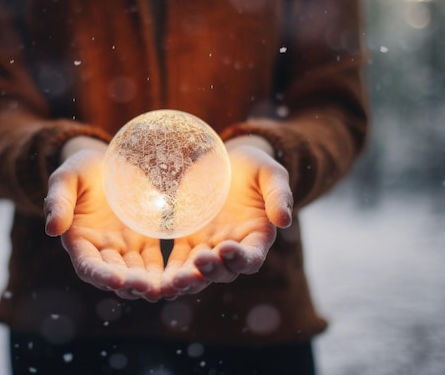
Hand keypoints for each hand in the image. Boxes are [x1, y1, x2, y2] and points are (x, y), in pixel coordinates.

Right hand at [44, 137, 163, 301]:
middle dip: (129, 284)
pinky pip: (153, 261)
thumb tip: (51, 229)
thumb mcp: (67, 178)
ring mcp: (123, 247)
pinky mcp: (143, 241)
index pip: (87, 265)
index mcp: (78, 239)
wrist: (106, 161)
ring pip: (135, 273)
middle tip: (146, 288)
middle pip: (114, 274)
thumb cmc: (81, 168)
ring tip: (162, 289)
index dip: (100, 275)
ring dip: (147, 284)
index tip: (116, 281)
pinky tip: (175, 279)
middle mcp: (100, 250)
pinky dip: (161, 273)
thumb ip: (59, 202)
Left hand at [161, 137, 292, 298]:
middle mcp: (233, 248)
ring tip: (174, 282)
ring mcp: (210, 247)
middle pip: (224, 270)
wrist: (227, 161)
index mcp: (257, 237)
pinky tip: (160, 280)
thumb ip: (278, 195)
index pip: (251, 257)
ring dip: (188, 280)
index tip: (226, 248)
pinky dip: (171, 272)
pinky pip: (179, 260)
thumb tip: (285, 220)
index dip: (241, 257)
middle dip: (211, 270)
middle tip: (198, 263)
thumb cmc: (254, 167)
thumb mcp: (270, 174)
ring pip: (200, 272)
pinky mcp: (189, 241)